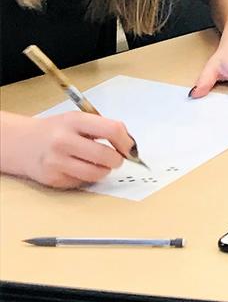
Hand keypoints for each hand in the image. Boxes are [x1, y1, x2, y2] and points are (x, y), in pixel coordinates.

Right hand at [4, 110, 133, 189]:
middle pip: (106, 156)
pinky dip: (87, 177)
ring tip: (101, 164)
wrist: (23, 143)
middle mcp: (65, 141)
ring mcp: (57, 162)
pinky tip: (81, 168)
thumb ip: (101, 128)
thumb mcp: (77, 119)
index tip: (130, 148)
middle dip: (117, 160)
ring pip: (96, 174)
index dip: (126, 142)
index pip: (112, 130)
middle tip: (117, 159)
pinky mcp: (53, 179)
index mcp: (75, 121)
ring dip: (104, 171)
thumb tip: (128, 144)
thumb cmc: (56, 130)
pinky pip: (81, 182)